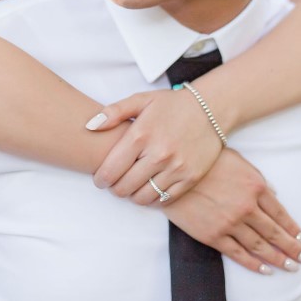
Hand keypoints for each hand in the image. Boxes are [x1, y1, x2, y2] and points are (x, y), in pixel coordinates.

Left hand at [88, 89, 221, 204]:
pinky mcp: (190, 178)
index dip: (101, 178)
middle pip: (124, 187)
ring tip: (131, 186)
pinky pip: (164, 200)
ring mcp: (176, 168)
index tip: (100, 178)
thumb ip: (113, 112)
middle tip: (114, 183)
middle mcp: (159, 154)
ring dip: (132, 195)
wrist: (210, 109)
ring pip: (142, 197)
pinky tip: (149, 188)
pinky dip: (152, 199)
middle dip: (114, 188)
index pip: (111, 169)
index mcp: (141, 135)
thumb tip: (89, 126)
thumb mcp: (141, 100)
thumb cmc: (171, 105)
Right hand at [162, 149, 300, 274]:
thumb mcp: (237, 161)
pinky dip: (254, 264)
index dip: (293, 228)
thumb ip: (257, 178)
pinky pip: (238, 253)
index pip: (281, 213)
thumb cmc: (205, 161)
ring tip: (291, 267)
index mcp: (255, 187)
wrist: (172, 172)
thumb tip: (274, 194)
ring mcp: (230, 223)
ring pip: (260, 246)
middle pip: (275, 233)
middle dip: (292, 248)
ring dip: (278, 258)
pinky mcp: (213, 235)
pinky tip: (266, 270)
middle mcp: (247, 207)